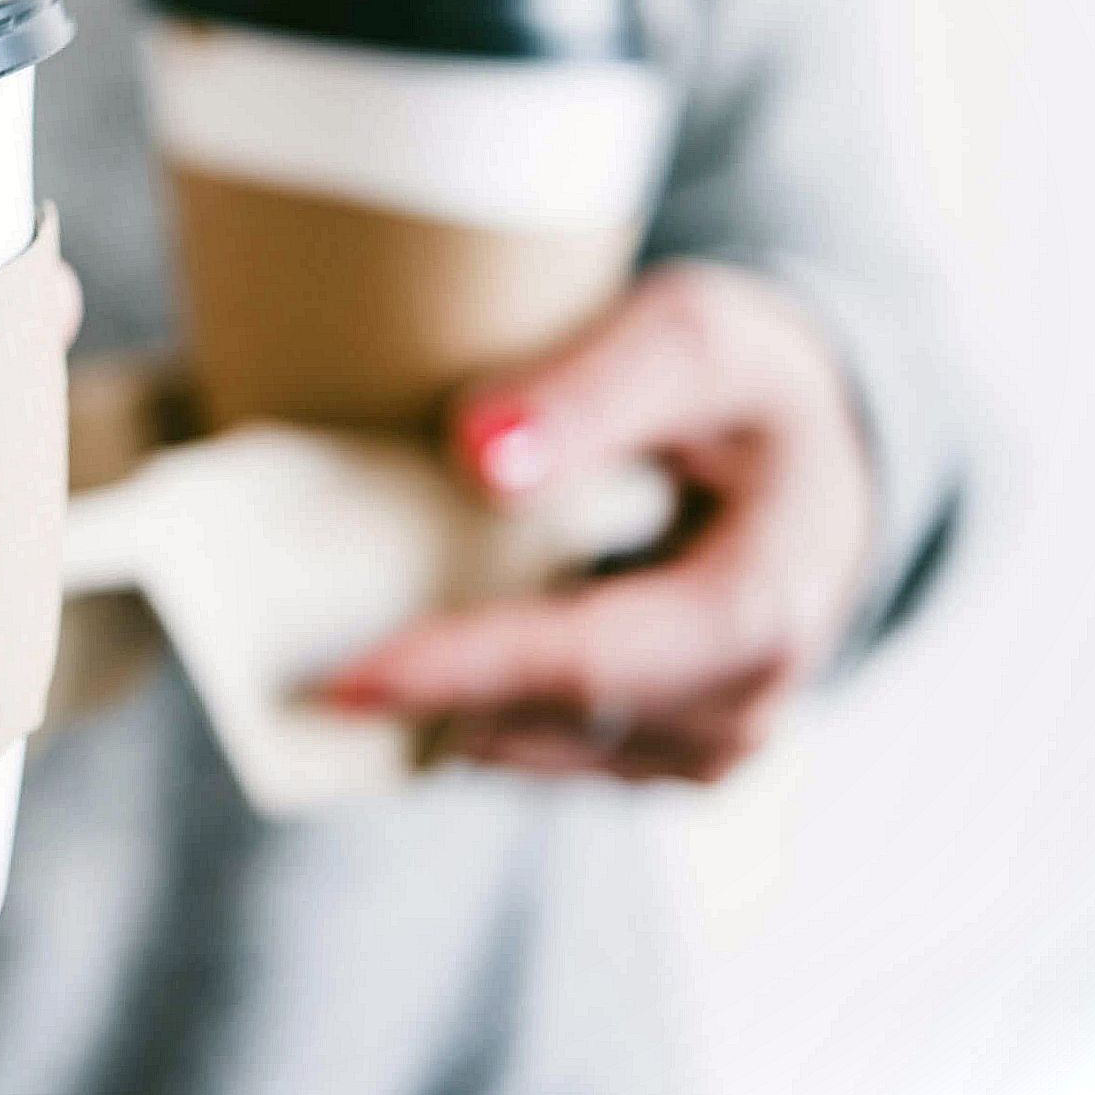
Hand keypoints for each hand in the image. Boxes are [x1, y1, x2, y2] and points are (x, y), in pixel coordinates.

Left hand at [313, 262, 874, 782]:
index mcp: (759, 611)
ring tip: (322, 639)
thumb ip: (596, 387)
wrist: (811, 454)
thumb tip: (483, 455)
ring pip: (522, 747)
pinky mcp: (648, 756)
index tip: (343, 678)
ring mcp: (694, 747)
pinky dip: (459, 704)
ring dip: (427, 703)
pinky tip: (394, 650)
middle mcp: (736, 708)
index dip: (462, 672)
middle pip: (539, 720)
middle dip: (417, 691)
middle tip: (282, 657)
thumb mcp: (691, 338)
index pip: (587, 664)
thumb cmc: (747, 386)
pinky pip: (529, 748)